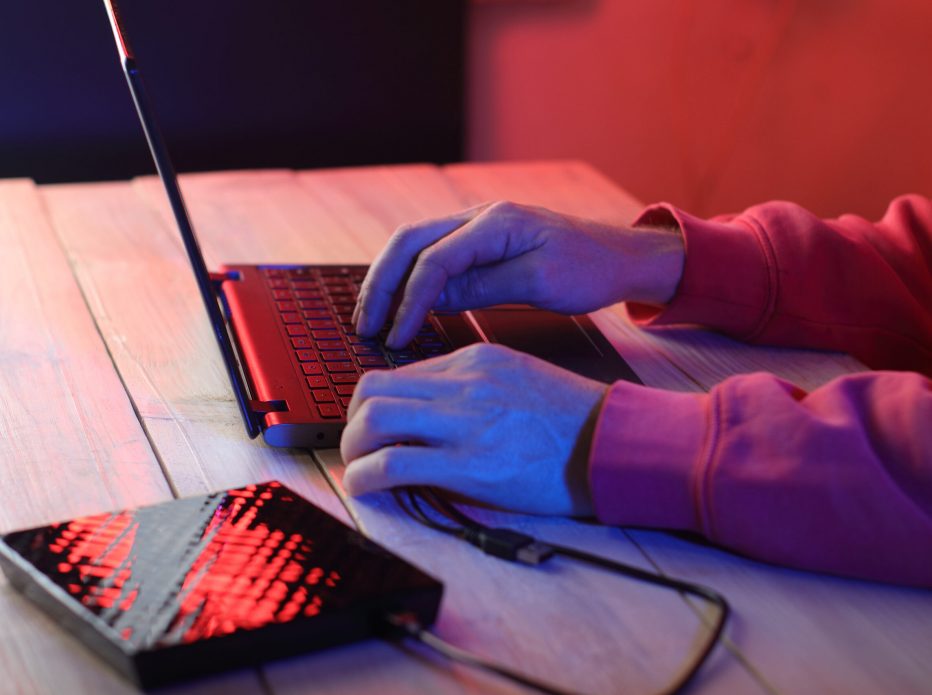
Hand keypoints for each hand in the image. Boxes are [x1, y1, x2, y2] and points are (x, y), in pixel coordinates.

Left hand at [340, 343, 607, 515]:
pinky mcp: (469, 465)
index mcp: (475, 360)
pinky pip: (392, 464)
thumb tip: (431, 409)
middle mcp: (463, 384)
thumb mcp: (518, 377)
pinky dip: (365, 477)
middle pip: (372, 389)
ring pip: (372, 419)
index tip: (374, 424)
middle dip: (352, 420)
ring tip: (360, 468)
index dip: (375, 402)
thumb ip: (472, 386)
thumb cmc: (571, 418)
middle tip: (358, 445)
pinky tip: (366, 488)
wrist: (611, 442)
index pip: (400, 372)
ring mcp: (464, 422)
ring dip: (353, 447)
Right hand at [353, 201, 684, 348]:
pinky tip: (401, 307)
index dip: (409, 299)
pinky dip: (410, 282)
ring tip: (370, 316)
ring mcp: (477, 229)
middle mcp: (479, 218)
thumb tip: (433, 298)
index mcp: (495, 223)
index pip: (434, 259)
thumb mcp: (542, 283)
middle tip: (364, 324)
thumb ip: (485, 286)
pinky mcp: (480, 246)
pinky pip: (433, 258)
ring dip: (388, 281)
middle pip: (409, 243)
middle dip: (381, 284)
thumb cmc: (590, 268)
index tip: (396, 336)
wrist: (620, 257)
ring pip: (414, 248)